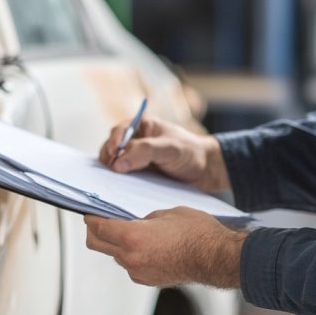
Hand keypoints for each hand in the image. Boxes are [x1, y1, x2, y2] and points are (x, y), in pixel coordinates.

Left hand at [84, 207, 245, 287]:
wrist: (217, 257)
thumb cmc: (197, 232)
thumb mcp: (166, 213)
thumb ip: (143, 218)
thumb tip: (134, 222)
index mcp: (132, 237)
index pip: (98, 228)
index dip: (90, 218)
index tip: (89, 212)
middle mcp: (131, 257)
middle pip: (97, 244)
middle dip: (94, 232)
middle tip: (100, 221)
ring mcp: (138, 272)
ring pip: (114, 255)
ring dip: (116, 244)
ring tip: (131, 232)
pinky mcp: (148, 280)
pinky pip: (130, 265)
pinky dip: (131, 254)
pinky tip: (146, 245)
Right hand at [99, 117, 229, 192]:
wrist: (205, 171)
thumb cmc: (190, 153)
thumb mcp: (169, 148)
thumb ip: (144, 151)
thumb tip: (117, 163)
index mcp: (142, 126)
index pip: (119, 131)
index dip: (113, 142)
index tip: (113, 155)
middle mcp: (135, 140)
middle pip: (111, 148)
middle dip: (109, 158)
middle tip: (113, 171)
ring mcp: (135, 158)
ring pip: (114, 163)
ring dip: (112, 171)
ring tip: (114, 182)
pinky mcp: (137, 173)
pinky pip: (123, 177)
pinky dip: (119, 181)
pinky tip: (121, 189)